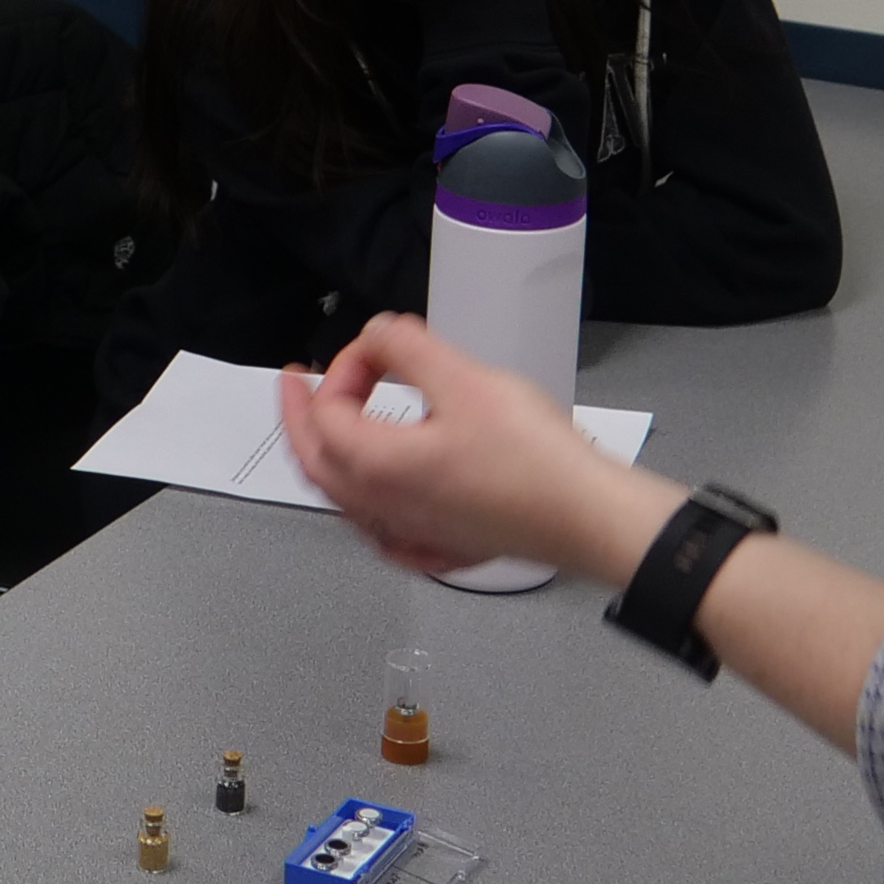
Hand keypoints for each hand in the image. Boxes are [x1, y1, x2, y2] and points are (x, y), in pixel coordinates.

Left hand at [276, 314, 671, 588]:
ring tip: (333, 427)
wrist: (587, 517)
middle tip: (297, 383)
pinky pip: (380, 529)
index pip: (327, 410)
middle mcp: (381, 509)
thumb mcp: (464, 379)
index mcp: (375, 467)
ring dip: (329, 455)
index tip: (375, 344)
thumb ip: (408, 347)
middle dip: (300, 415)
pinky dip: (364, 501)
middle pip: (315, 461)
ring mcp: (409, 536)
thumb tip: (376, 334)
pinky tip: (378, 496)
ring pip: (343, 498)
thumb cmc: (533, 457)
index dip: (343, 367)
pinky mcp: (440, 549)